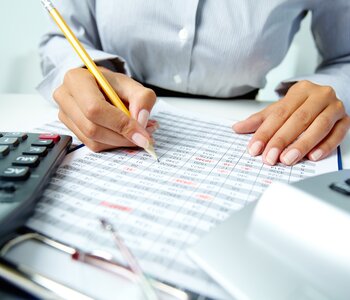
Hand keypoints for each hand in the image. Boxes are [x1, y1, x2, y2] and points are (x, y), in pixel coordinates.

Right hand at [54, 67, 157, 151]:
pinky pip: (94, 145)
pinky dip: (114, 144)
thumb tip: (141, 120)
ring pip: (94, 141)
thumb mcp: (131, 85)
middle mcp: (65, 98)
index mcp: (76, 80)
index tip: (142, 134)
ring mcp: (65, 116)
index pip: (95, 108)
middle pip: (92, 128)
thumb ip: (142, 98)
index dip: (120, 124)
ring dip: (120, 142)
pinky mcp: (72, 130)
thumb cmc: (113, 85)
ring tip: (139, 132)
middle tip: (145, 136)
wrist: (100, 87)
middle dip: (122, 137)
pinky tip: (126, 134)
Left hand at [233, 81, 349, 164]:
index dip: (265, 132)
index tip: (254, 148)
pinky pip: (338, 133)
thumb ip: (259, 120)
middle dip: (282, 140)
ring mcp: (335, 107)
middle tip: (269, 158)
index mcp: (300, 91)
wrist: (325, 98)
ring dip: (302, 145)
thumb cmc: (300, 106)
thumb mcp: (279, 110)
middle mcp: (319, 96)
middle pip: (298, 119)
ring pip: (319, 126)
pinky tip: (313, 157)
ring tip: (287, 159)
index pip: (279, 113)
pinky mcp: (346, 120)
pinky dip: (325, 146)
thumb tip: (237, 128)